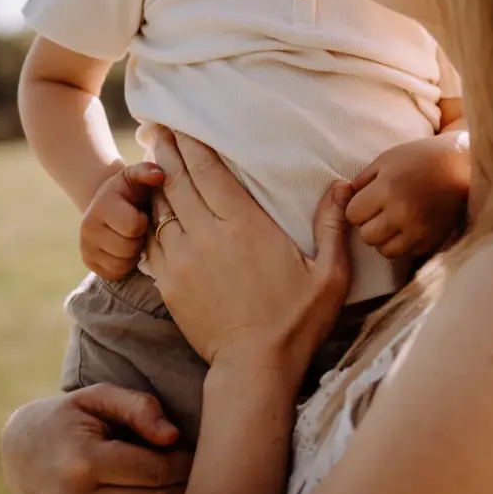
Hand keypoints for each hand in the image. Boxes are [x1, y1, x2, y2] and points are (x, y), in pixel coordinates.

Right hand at [0, 384, 191, 493]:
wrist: (20, 454)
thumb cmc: (67, 418)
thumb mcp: (98, 397)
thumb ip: (138, 407)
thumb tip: (172, 435)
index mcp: (84, 461)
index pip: (155, 470)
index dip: (184, 462)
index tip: (196, 451)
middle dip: (181, 483)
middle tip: (194, 466)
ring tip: (174, 478)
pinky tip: (153, 491)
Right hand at [80, 162, 158, 279]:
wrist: (109, 203)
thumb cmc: (130, 190)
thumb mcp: (136, 176)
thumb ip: (147, 171)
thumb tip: (159, 175)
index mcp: (102, 205)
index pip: (133, 226)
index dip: (144, 222)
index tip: (142, 214)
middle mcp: (87, 227)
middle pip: (127, 248)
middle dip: (139, 239)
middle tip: (139, 229)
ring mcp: (85, 247)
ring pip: (121, 264)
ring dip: (133, 254)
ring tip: (133, 238)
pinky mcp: (88, 262)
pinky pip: (114, 274)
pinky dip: (124, 265)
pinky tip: (126, 250)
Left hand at [142, 127, 352, 378]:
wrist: (255, 368)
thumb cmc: (297, 321)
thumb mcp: (330, 273)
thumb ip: (333, 225)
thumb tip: (343, 186)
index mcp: (245, 225)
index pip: (210, 172)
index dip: (193, 145)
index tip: (183, 126)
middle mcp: (208, 234)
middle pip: (179, 181)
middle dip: (167, 153)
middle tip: (159, 129)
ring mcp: (183, 259)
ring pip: (161, 208)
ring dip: (156, 182)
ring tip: (151, 161)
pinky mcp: (168, 283)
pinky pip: (152, 241)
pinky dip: (149, 219)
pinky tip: (150, 208)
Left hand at [346, 132, 471, 258]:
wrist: (460, 166)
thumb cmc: (419, 158)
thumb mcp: (385, 160)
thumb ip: (362, 180)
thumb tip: (344, 198)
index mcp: (386, 189)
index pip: (353, 214)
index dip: (357, 208)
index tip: (367, 201)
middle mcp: (402, 212)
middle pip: (366, 236)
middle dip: (368, 225)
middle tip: (379, 212)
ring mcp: (419, 229)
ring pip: (386, 251)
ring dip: (385, 238)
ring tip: (393, 222)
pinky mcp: (433, 240)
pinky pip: (408, 252)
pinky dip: (406, 243)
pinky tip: (410, 226)